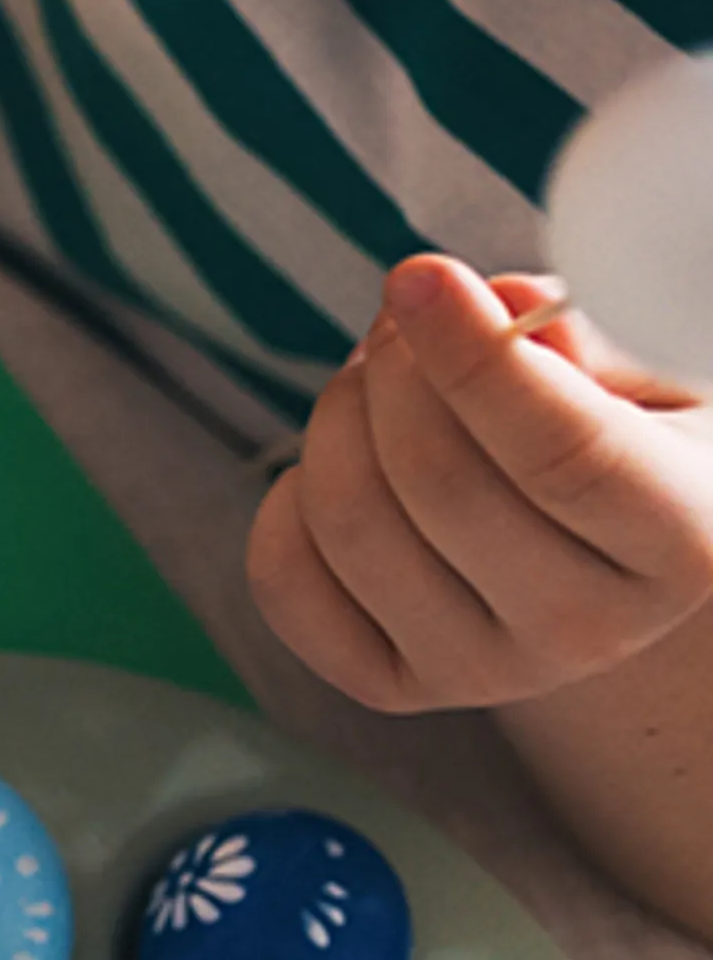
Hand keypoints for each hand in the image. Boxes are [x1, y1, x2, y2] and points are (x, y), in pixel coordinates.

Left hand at [251, 255, 712, 710]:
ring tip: (379, 376)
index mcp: (690, 544)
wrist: (596, 549)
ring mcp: (488, 672)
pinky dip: (289, 496)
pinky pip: (287, 579)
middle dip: (396, 367)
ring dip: (339, 414)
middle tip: (405, 316)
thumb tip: (498, 304)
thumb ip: (585, 336)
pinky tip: (348, 459)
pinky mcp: (395, 685)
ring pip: (351, 523)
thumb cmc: (625, 432)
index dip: (475, 357)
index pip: (565, 456)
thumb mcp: (647, 372)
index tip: (420, 274)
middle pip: (437, 480)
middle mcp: (594, 630)